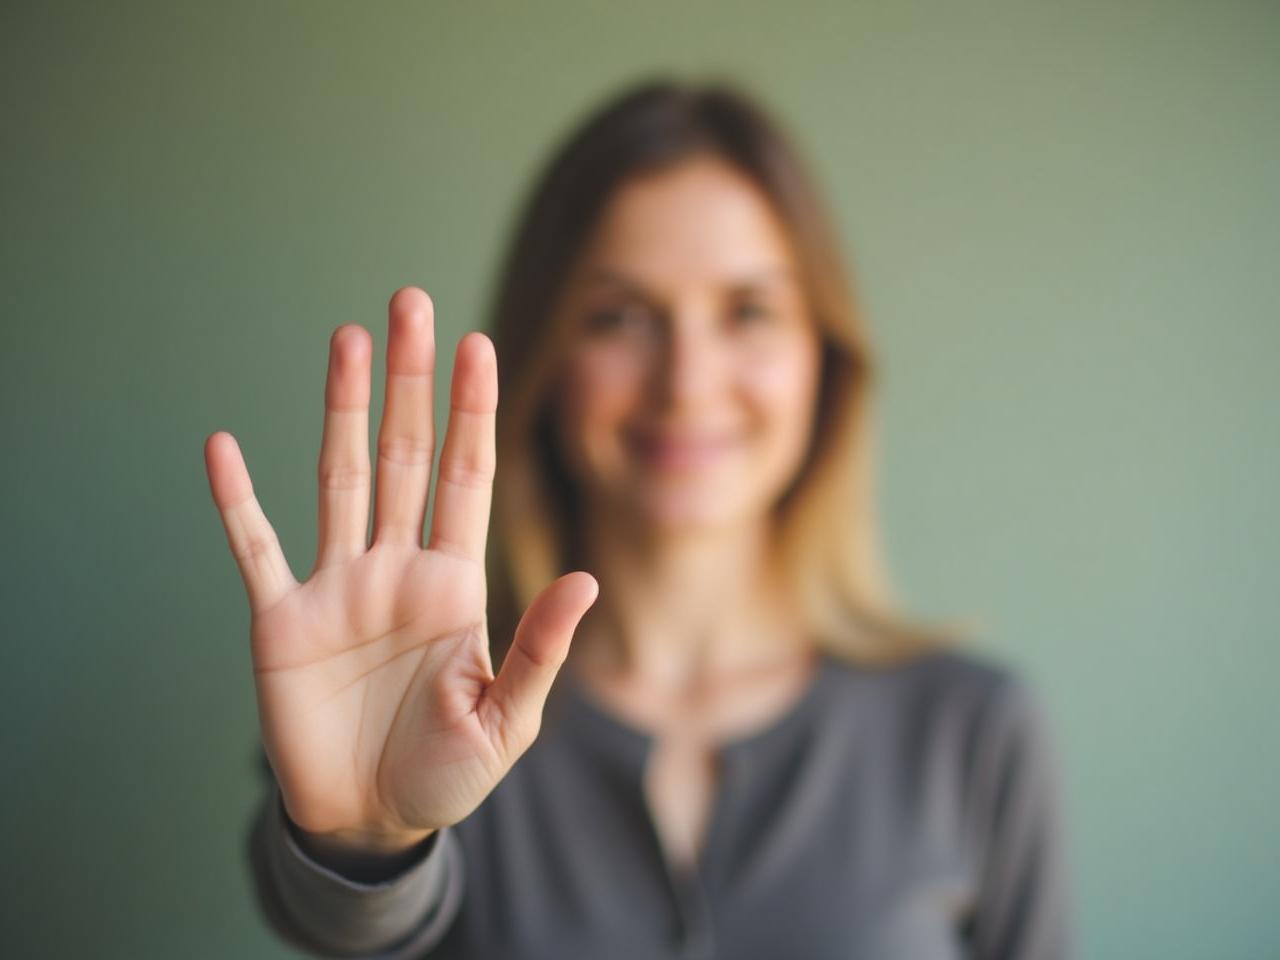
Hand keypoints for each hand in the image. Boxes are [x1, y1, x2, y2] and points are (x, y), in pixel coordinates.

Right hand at [205, 287, 596, 853]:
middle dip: (410, 382)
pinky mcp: (281, 619)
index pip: (466, 476)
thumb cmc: (448, 773)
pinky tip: (223, 447)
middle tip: (411, 304)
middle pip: (404, 454)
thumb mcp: (506, 719)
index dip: (473, 412)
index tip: (479, 344)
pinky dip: (237, 501)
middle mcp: (396, 565)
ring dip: (339, 409)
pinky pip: (255, 547)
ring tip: (347, 338)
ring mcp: (337, 585)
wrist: (372, 821)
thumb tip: (586, 577)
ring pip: (338, 477)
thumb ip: (540, 649)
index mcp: (455, 583)